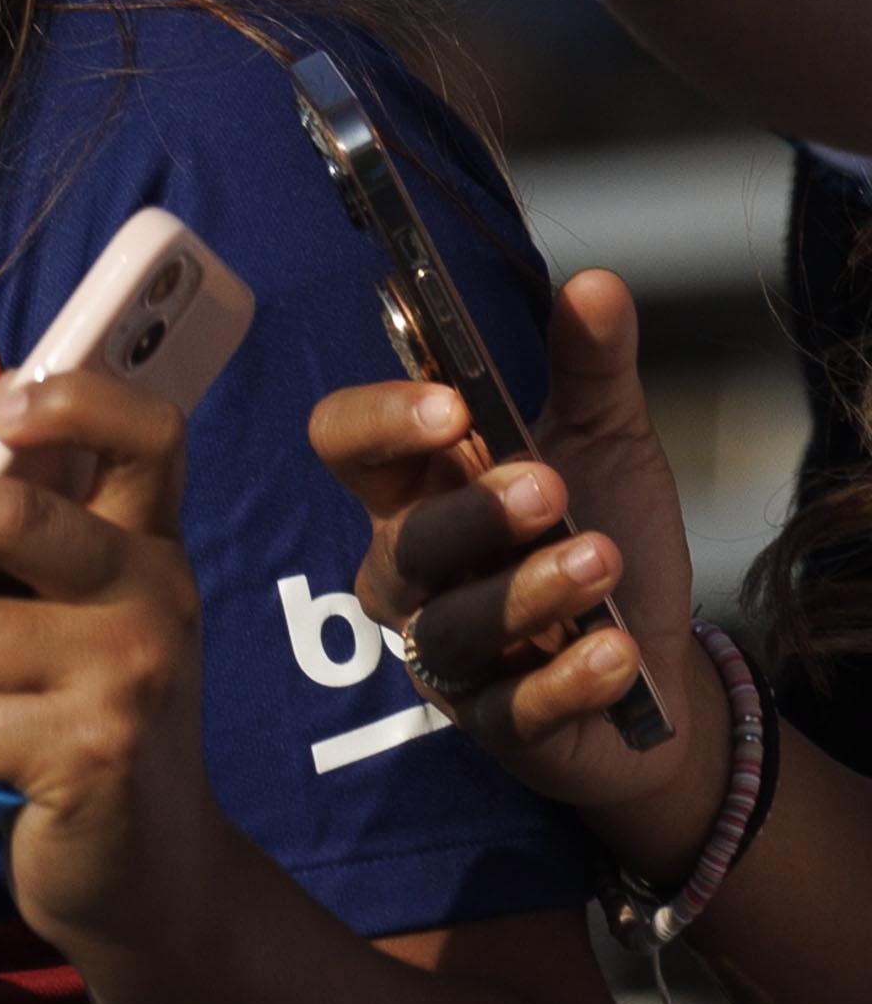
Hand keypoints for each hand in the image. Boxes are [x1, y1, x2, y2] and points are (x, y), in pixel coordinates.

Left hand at [0, 369, 208, 957]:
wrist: (147, 869)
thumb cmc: (73, 724)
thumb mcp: (64, 623)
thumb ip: (1, 559)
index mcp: (148, 548)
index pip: (148, 434)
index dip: (77, 396)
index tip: (4, 405)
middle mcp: (156, 598)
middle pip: (12, 512)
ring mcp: (132, 675)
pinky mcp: (92, 752)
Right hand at [313, 270, 720, 869]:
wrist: (658, 668)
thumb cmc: (604, 538)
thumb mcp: (608, 444)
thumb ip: (591, 369)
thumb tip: (594, 282)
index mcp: (417, 486)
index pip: (346, 444)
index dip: (379, 422)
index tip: (447, 403)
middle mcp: (411, 568)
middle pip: (403, 540)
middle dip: (473, 513)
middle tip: (548, 486)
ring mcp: (446, 650)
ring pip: (453, 627)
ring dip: (529, 592)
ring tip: (603, 563)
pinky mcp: (496, 721)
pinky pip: (516, 706)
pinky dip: (569, 680)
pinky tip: (617, 653)